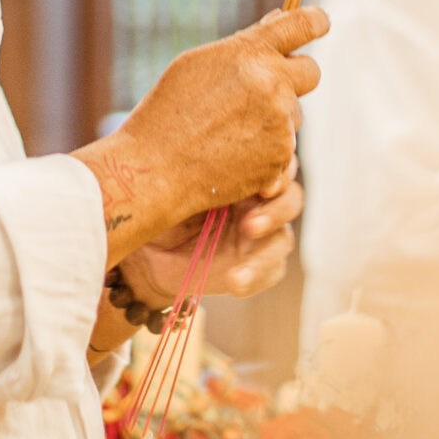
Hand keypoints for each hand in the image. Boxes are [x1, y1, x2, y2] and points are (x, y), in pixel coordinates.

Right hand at [74, 9, 326, 264]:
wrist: (156, 169)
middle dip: (295, 77)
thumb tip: (278, 20)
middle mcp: (272, 83)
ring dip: (274, 118)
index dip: (316, 20)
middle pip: (311, 71)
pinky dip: (266, 150)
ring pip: (295, 113)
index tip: (321, 22)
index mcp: (250, 52)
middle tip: (268, 89)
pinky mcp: (281, 156)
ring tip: (230, 131)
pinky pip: (286, 146)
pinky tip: (233, 154)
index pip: (301, 24)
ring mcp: (280, 122)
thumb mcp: (198, 64)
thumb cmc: (168, 111)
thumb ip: (243, 44)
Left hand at [120, 168, 304, 308]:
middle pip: (291, 200)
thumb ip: (198, 173)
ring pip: (283, 239)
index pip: (278, 165)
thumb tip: (207, 155)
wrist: (147, 253)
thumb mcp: (174, 185)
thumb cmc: (159, 207)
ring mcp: (261, 236)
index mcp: (245, 174)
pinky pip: (271, 272)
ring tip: (237, 266)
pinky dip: (255, 278)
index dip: (280, 173)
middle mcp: (258, 202)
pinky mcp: (258, 267)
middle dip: (276, 211)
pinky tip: (234, 283)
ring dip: (264, 253)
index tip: (263, 186)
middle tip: (249, 225)